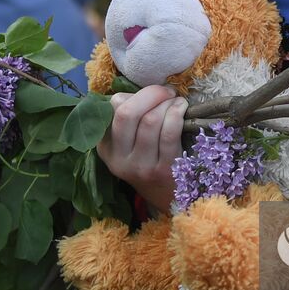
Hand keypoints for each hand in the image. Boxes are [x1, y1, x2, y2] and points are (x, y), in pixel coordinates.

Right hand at [96, 84, 186, 211]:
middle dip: (151, 94)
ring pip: (151, 120)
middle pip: (128, 113)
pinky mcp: (163, 170)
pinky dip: (177, 113)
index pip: (113, 109)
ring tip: (176, 102)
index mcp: (106, 148)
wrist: (167, 197)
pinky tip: (182, 109)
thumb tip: (146, 92)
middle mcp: (119, 159)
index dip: (135, 95)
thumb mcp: (129, 144)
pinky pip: (169, 133)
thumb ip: (130, 118)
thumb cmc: (150, 160)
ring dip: (167, 103)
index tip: (152, 94)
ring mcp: (141, 167)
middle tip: (166, 92)